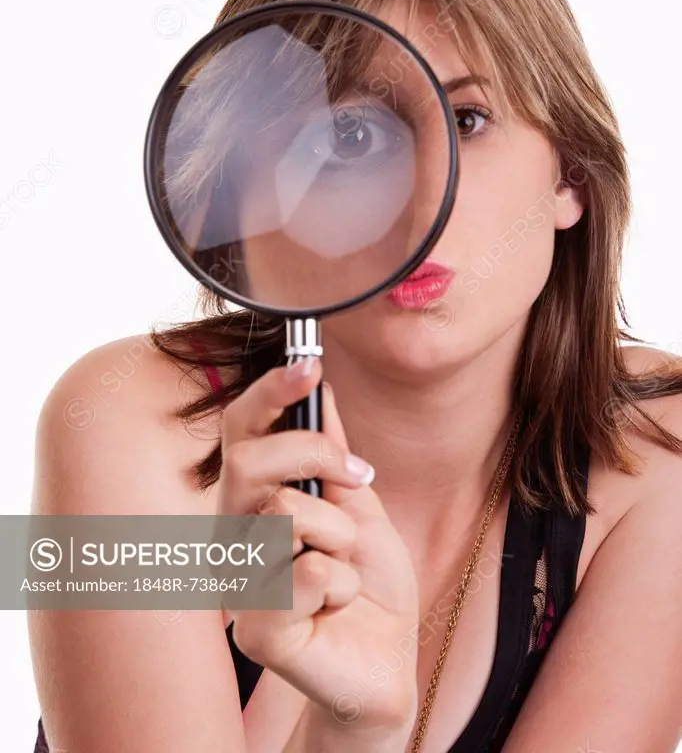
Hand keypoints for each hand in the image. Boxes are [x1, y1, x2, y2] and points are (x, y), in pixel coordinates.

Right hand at [218, 357, 419, 732]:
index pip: (239, 432)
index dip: (268, 393)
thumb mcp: (359, 504)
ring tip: (345, 567)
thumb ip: (332, 455)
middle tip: (355, 478)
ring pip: (282, 515)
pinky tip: (336, 604)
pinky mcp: (257, 631)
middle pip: (248, 462)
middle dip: (313, 456)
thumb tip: (320, 389)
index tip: (309, 365)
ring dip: (339, 535)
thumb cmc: (367, 584)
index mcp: (254, 501)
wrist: (387, 660)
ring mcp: (239, 584)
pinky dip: (341, 583)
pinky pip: (306, 573)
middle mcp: (234, 536)